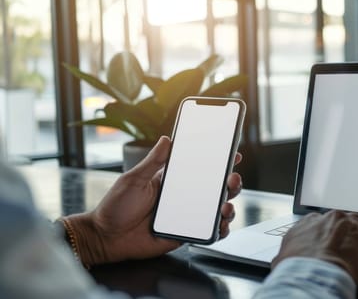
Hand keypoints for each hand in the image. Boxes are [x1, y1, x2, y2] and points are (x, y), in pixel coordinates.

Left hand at [66, 136, 242, 265]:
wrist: (105, 239)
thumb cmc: (115, 207)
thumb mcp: (133, 179)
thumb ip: (152, 162)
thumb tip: (167, 139)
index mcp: (172, 180)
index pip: (200, 168)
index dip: (219, 161)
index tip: (232, 153)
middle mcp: (184, 197)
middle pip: (216, 188)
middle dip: (231, 182)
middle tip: (231, 180)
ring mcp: (187, 216)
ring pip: (217, 209)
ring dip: (228, 206)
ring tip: (225, 206)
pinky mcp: (185, 234)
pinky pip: (209, 232)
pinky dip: (220, 229)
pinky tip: (220, 225)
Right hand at [272, 210, 357, 283]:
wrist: (311, 275)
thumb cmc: (295, 269)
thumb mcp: (283, 258)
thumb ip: (288, 253)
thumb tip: (282, 262)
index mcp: (310, 222)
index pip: (321, 221)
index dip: (326, 230)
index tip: (327, 238)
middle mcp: (332, 219)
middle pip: (345, 219)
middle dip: (347, 229)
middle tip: (348, 242)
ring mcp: (352, 228)